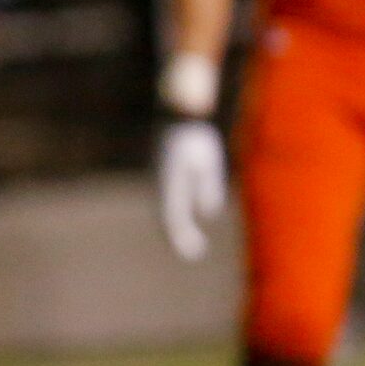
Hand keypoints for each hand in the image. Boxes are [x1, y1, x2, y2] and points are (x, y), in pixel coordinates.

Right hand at [158, 119, 227, 261]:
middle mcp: (159, 185)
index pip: (172, 218)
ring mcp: (157, 180)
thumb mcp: (206, 161)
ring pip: (162, 210)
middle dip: (177, 237)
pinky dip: (172, 215)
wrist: (175, 114)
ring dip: (173, 228)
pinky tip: (184, 219)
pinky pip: (165, 201)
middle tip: (193, 251)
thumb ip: (207, 187)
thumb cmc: (195, 136)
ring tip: (189, 242)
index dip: (182, 238)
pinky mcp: (160, 176)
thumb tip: (207, 213)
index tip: (195, 251)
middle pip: (163, 219)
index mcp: (168, 183)